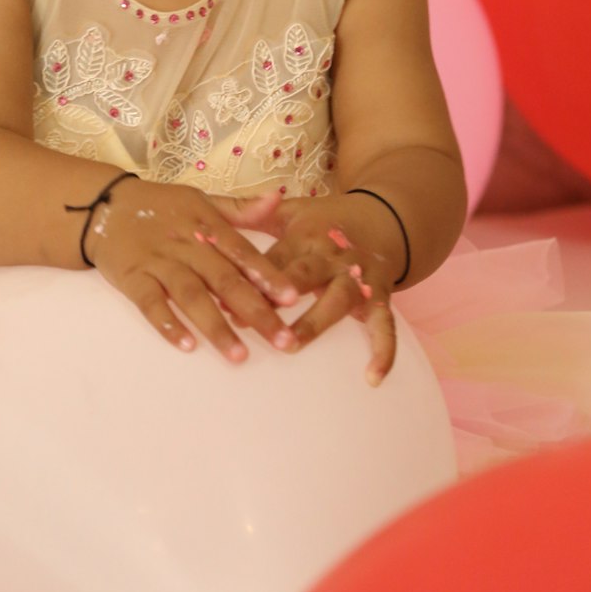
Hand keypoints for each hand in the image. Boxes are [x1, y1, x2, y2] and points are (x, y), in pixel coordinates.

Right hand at [83, 182, 300, 362]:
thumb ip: (239, 207)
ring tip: (239, 354)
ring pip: (191, 295)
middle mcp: (186, 244)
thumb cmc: (160, 206)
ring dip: (216, 325)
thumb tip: (277, 198)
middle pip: (224, 279)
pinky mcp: (132, 278)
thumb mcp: (200, 200)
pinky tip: (187, 345)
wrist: (102, 205)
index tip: (293, 299)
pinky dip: (167, 323)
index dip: (268, 275)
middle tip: (282, 340)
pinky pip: (150, 304)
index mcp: (206, 225)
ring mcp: (158, 262)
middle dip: (256, 311)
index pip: (242, 252)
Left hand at [219, 192, 398, 384]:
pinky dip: (384, 352)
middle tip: (253, 322)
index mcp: (306, 234)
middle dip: (279, 299)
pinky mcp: (381, 297)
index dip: (250, 277)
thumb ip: (248, 217)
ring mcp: (359, 277)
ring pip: (337, 300)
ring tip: (290, 346)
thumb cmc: (325, 221)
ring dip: (315, 323)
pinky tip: (372, 379)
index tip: (219, 298)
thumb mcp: (289, 212)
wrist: (384, 219)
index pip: (274, 258)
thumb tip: (206, 223)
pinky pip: (385, 326)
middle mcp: (332, 255)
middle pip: (304, 276)